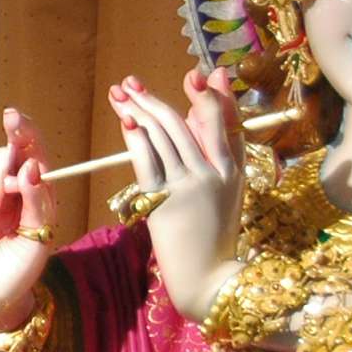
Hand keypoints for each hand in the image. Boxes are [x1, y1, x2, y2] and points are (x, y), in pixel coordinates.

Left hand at [113, 67, 244, 320]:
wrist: (209, 276)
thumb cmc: (213, 236)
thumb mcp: (226, 195)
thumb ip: (216, 158)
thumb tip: (196, 120)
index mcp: (233, 169)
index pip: (223, 121)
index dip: (210, 95)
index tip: (194, 75)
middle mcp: (215, 172)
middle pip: (184, 124)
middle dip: (155, 99)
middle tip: (130, 82)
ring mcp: (191, 184)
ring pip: (164, 136)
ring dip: (138, 110)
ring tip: (119, 94)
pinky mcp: (167, 200)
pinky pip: (149, 162)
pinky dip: (137, 139)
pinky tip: (126, 123)